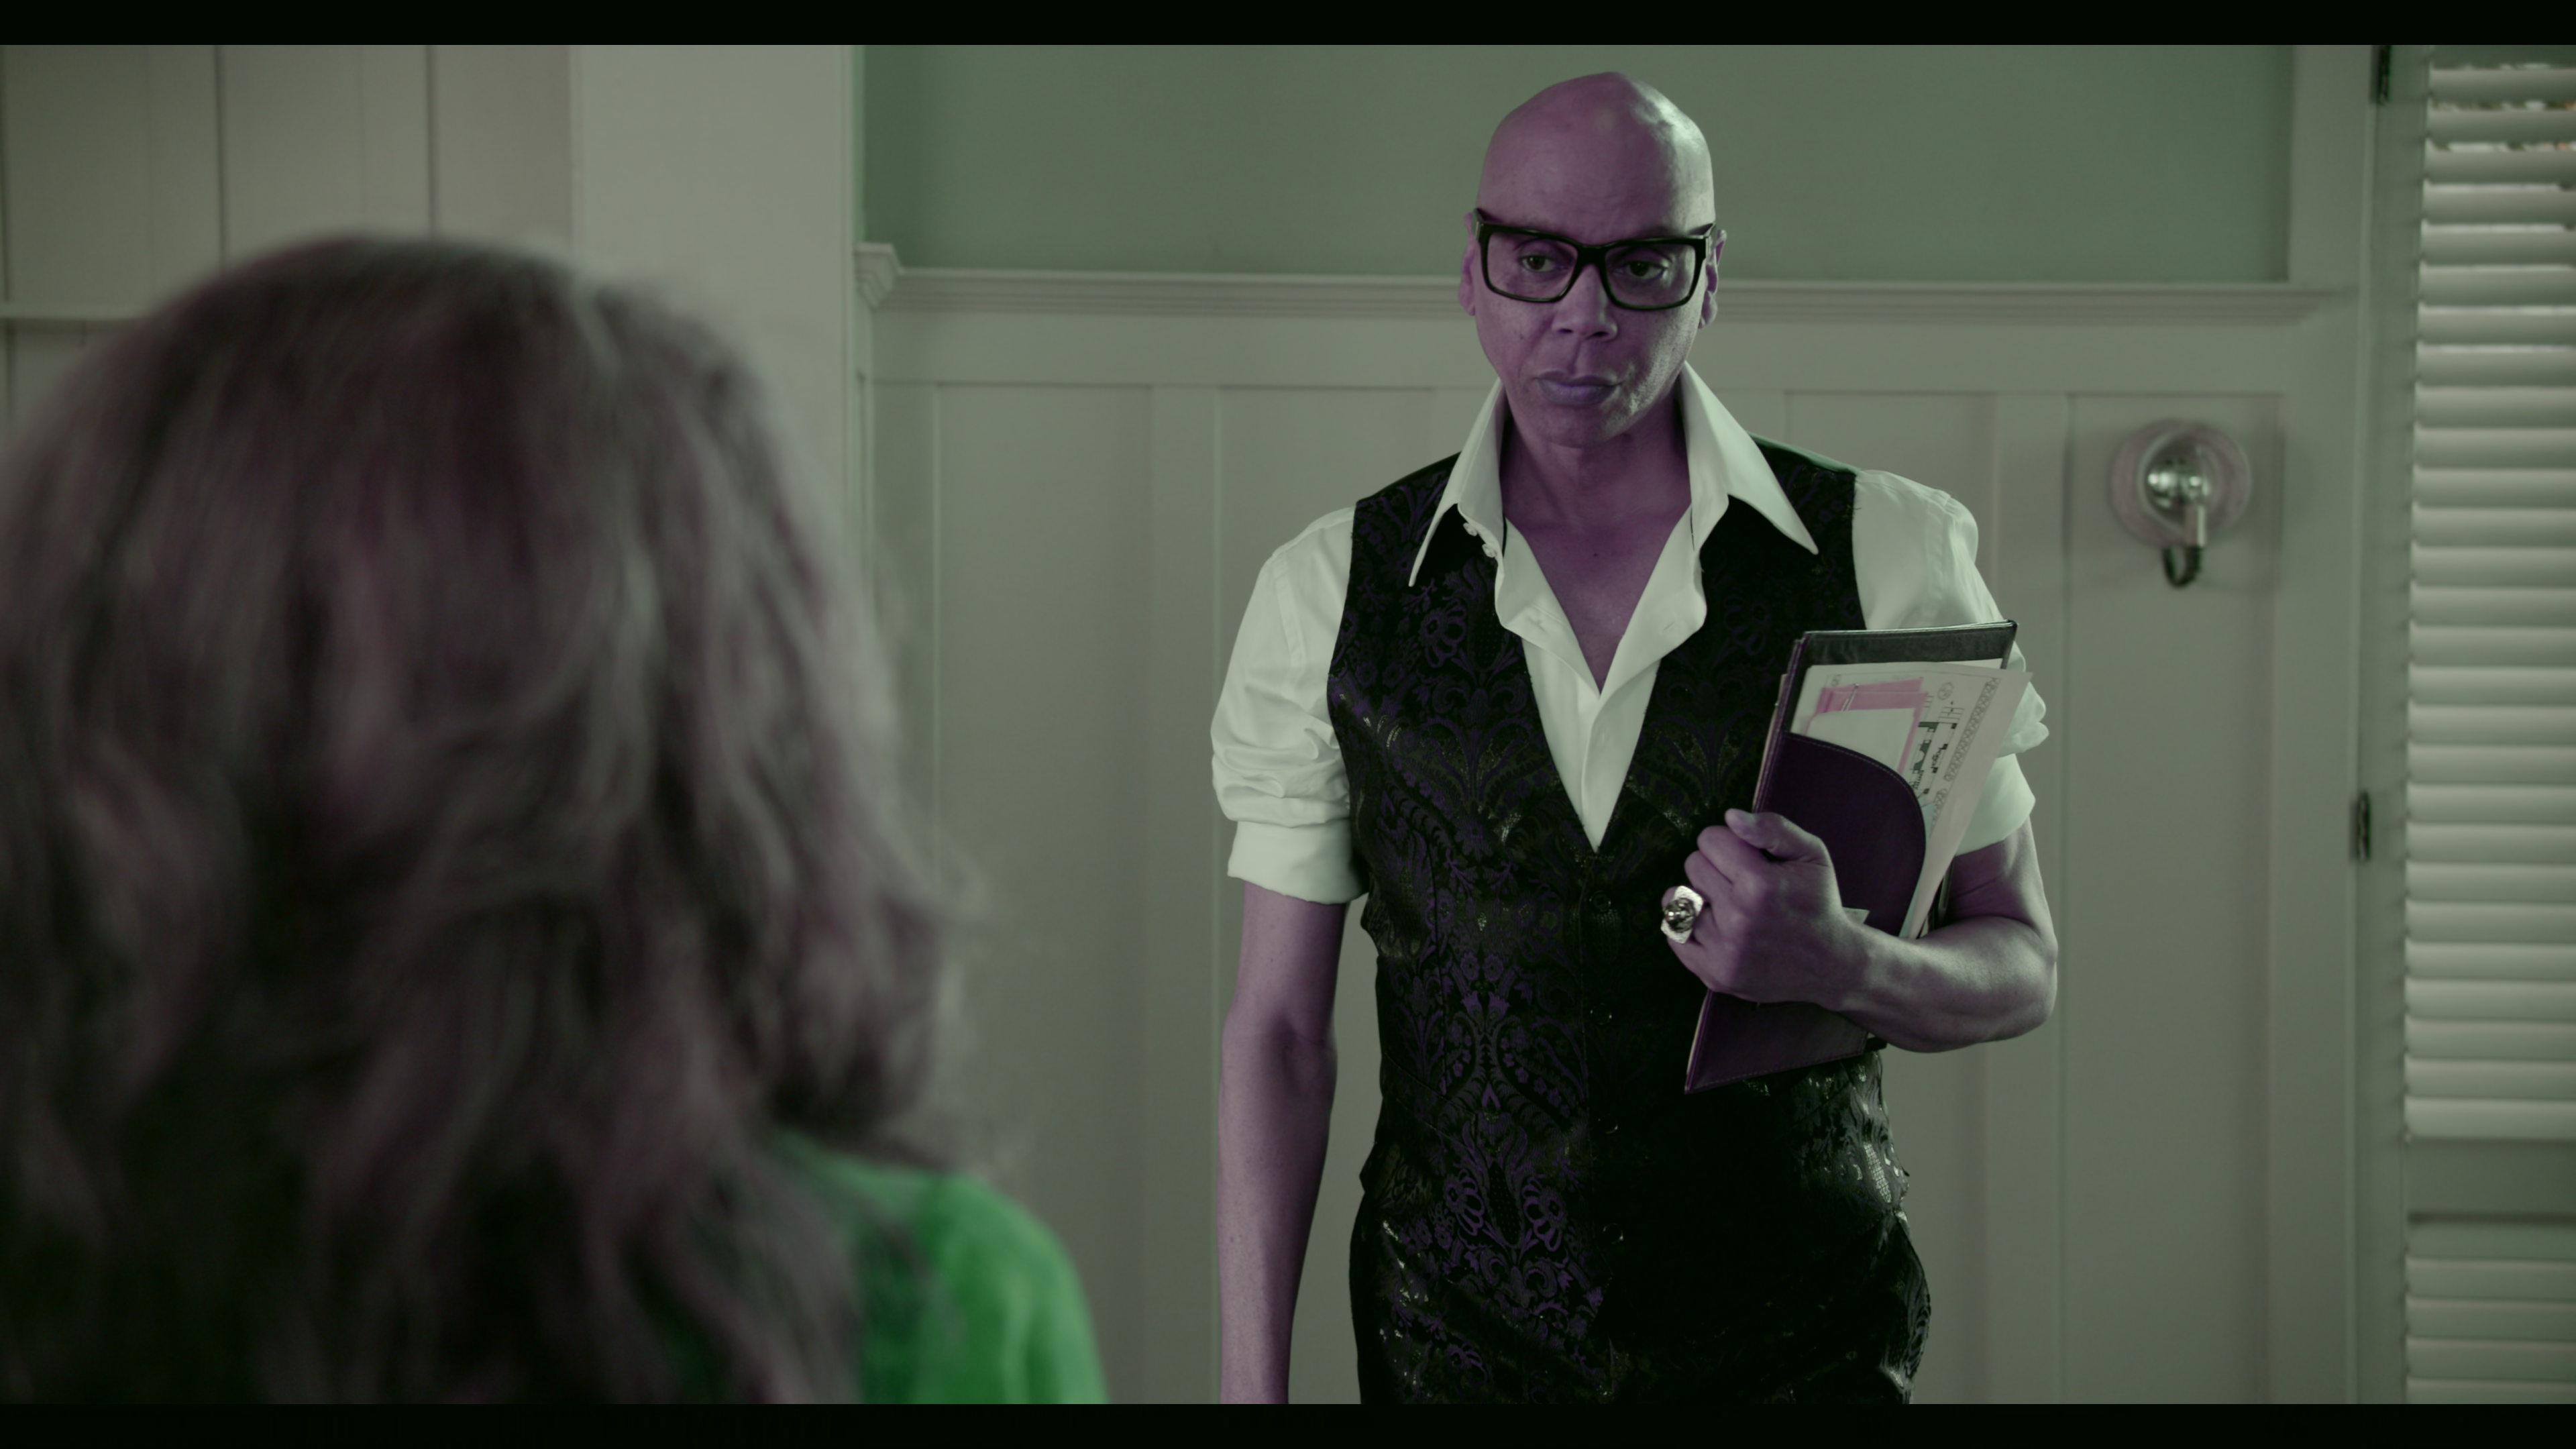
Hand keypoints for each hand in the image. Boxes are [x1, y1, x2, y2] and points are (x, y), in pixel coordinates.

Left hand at [1663, 808, 1871, 1011]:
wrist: (1831, 966)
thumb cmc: (1818, 903)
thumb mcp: (1812, 856)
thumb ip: (1773, 829)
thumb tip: (1731, 816)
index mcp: (1760, 885)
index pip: (1709, 839)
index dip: (1728, 843)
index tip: (1746, 857)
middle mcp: (1738, 918)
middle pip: (1693, 865)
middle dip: (1715, 867)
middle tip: (1740, 882)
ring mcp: (1723, 951)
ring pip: (1677, 898)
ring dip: (1698, 895)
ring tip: (1725, 903)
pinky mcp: (1714, 974)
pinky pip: (1673, 933)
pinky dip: (1685, 924)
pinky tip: (1710, 923)